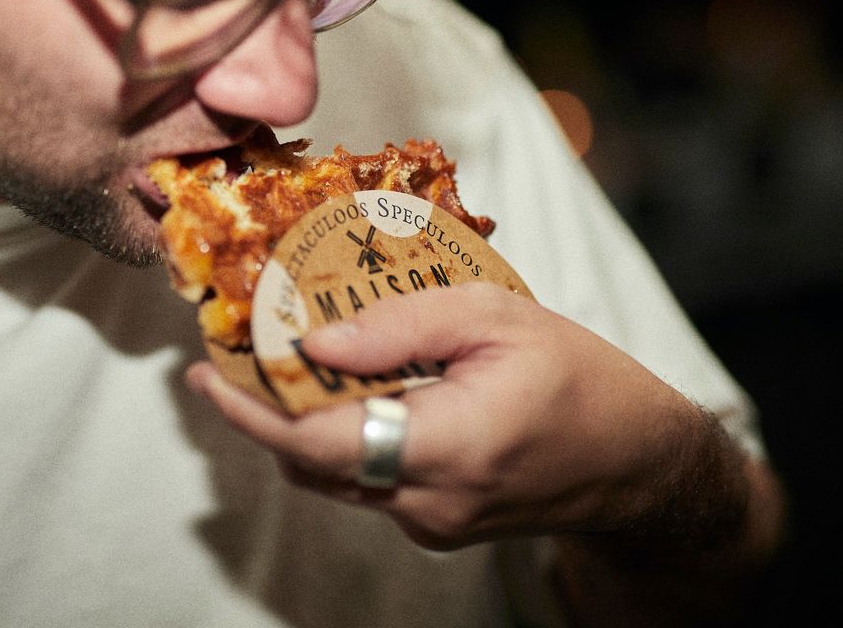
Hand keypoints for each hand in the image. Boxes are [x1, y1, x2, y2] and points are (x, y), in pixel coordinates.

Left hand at [186, 282, 706, 550]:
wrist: (636, 461)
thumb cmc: (578, 378)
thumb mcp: (496, 318)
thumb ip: (402, 325)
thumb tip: (316, 342)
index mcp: (447, 446)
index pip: (317, 442)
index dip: (251, 411)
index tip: (207, 374)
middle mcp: (428, 502)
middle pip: (311, 461)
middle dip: (262, 410)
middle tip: (235, 355)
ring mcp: (430, 523)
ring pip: (332, 474)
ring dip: (297, 423)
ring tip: (280, 365)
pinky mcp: (434, 524)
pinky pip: (364, 480)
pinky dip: (338, 437)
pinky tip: (343, 390)